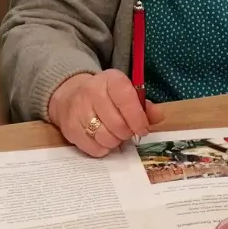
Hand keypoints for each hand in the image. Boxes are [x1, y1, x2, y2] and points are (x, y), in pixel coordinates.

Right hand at [47, 70, 165, 157]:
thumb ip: (143, 105)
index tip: (143, 129)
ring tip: (114, 134)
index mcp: (110, 80)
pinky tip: (102, 139)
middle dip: (127, 133)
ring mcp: (78, 110)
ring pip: (106, 138)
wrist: (70, 95)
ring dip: (115, 142)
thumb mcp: (125, 92)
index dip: (138, 118)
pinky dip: (102, 149)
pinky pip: (93, 148)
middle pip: (117, 124)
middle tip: (127, 132)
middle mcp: (92, 91)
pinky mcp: (69, 128)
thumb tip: (159, 116)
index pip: (126, 99)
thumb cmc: (105, 96)